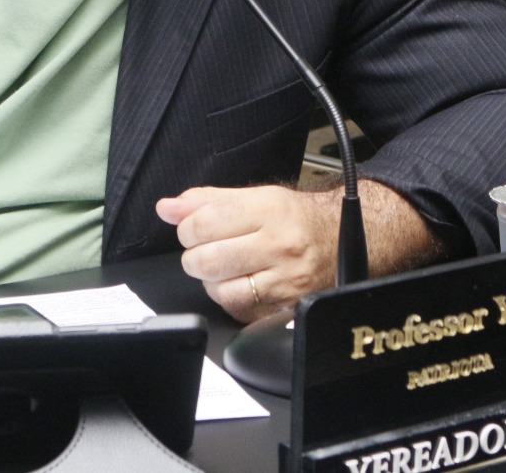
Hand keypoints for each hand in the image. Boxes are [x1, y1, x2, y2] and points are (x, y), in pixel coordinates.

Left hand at [156, 185, 338, 321]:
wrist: (338, 239)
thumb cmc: (293, 218)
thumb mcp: (253, 196)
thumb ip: (205, 201)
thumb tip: (167, 208)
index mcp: (268, 210)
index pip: (204, 224)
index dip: (186, 229)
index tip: (192, 229)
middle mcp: (280, 244)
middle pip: (207, 260)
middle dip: (194, 256)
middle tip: (204, 249)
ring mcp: (286, 279)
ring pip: (220, 290)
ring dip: (211, 280)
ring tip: (222, 266)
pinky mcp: (287, 305)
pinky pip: (239, 308)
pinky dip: (229, 297)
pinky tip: (238, 282)